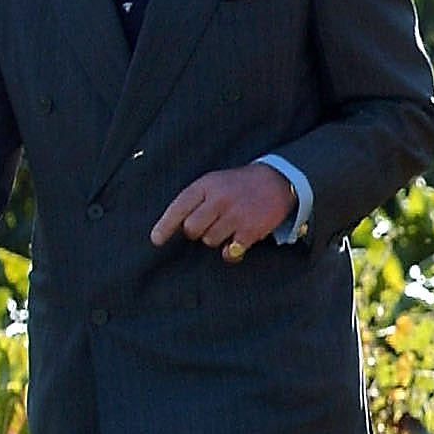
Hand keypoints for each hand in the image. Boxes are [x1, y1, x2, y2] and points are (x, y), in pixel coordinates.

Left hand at [154, 163, 293, 259]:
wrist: (277, 180)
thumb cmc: (239, 185)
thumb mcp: (215, 182)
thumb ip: (196, 200)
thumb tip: (176, 227)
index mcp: (206, 185)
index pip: (179, 207)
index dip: (165, 226)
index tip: (156, 240)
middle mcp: (219, 199)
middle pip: (192, 229)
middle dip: (196, 232)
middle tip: (210, 224)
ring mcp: (235, 215)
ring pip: (210, 241)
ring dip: (217, 239)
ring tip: (229, 226)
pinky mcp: (250, 230)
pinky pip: (229, 252)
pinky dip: (230, 252)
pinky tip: (237, 242)